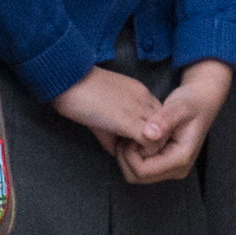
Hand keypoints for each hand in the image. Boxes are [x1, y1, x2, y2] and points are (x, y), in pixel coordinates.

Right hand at [52, 64, 170, 169]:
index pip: (159, 119)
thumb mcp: (101, 114)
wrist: (68, 79)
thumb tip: (116, 152)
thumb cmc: (79, 94)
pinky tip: (123, 154)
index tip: (132, 144)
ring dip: (148, 151)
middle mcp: (145, 100)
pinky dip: (140, 154)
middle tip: (133, 154)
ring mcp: (140, 110)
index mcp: (140, 95)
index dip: (150, 135)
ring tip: (127, 155)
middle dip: (153, 145)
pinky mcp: (130, 121)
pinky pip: (150, 143)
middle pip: (166, 128)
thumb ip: (112, 134)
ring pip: (163, 137)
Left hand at [114, 59, 233, 184]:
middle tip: (126, 135)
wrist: (201, 104)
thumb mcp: (179, 107)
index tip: (130, 133)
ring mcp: (171, 169)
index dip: (130, 154)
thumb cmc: (191, 104)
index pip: (142, 170)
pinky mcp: (165, 165)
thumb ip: (165, 119)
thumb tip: (149, 134)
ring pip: (136, 175)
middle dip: (126, 158)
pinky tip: (135, 138)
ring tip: (131, 135)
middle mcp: (177, 170)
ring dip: (127, 157)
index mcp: (181, 159)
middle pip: (137, 177)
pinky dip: (132, 155)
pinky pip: (140, 168)